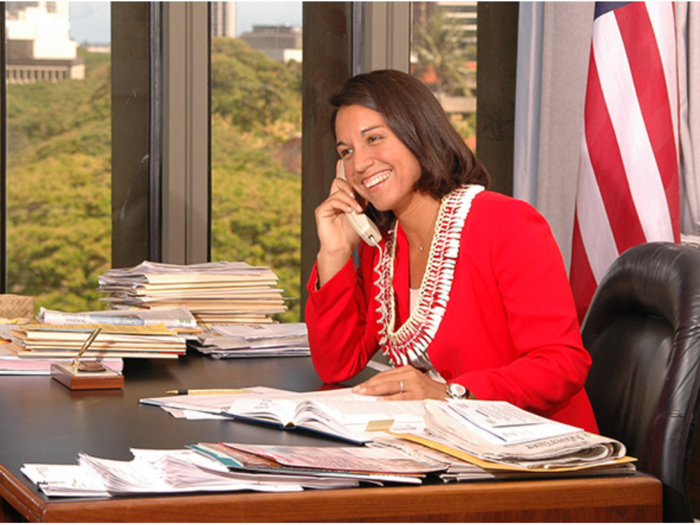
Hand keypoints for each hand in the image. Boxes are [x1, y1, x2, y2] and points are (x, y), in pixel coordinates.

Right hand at [315, 161, 365, 285]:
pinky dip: (344, 204)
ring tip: (357, 209)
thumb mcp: (362, 215)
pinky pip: (333, 200)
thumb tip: (368, 191)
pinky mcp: (322, 210)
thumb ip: (363, 202)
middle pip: (340, 180)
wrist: (343, 248)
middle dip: (351, 186)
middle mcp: (334, 199)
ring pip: (338, 189)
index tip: (344, 160)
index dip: (343, 169)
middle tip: (359, 198)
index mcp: (343, 199)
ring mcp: (327, 204)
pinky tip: (350, 211)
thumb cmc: (352, 234)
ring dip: (350, 198)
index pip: (343, 180)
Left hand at [351, 365, 446, 400]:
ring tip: (364, 393)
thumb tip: (378, 391)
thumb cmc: (428, 390)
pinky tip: (381, 400)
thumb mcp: (411, 382)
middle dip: (369, 385)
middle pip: (384, 378)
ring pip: (390, 385)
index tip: (360, 386)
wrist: (446, 395)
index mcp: (406, 370)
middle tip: (357, 390)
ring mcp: (414, 384)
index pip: (384, 374)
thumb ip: (397, 384)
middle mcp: (409, 374)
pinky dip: (390, 397)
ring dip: (375, 390)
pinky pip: (401, 395)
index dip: (370, 380)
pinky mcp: (418, 394)